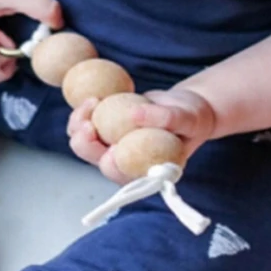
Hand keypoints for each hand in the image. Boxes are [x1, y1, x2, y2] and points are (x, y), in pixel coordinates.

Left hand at [67, 88, 216, 183]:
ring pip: (86, 141)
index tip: (105, 140)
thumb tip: (134, 114)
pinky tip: (92, 98)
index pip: (118, 172)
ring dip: (79, 124)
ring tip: (91, 102)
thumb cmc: (191, 119)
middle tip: (87, 121)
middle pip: (96, 158)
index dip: (105, 159)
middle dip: (82, 142)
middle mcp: (126, 161)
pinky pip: (91, 122)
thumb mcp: (186, 118)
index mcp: (144, 170)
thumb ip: (166, 118)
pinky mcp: (111, 127)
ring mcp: (116, 143)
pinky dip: (86, 111)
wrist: (187, 107)